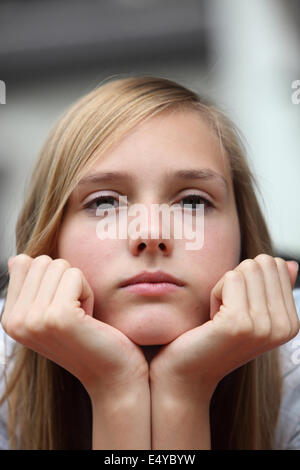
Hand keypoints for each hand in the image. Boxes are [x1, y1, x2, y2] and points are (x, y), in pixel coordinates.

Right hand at [1, 254, 148, 399]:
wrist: (112, 374)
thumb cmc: (87, 338)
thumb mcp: (50, 312)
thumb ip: (32, 286)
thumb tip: (16, 259)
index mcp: (10, 318)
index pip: (22, 262)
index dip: (51, 277)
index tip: (62, 306)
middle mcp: (15, 320)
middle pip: (42, 261)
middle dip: (66, 280)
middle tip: (75, 312)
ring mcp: (34, 319)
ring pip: (60, 266)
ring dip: (78, 286)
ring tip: (82, 316)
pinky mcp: (58, 317)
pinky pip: (75, 275)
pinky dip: (88, 292)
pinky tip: (89, 318)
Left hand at [149, 255, 299, 399]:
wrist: (189, 373)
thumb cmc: (214, 338)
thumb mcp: (249, 311)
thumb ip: (271, 288)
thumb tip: (289, 263)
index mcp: (291, 323)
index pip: (276, 265)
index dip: (249, 279)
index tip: (238, 308)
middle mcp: (284, 326)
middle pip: (262, 263)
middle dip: (238, 280)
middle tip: (227, 310)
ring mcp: (264, 326)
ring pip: (246, 269)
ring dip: (225, 287)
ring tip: (219, 316)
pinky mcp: (239, 323)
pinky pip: (230, 278)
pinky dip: (215, 292)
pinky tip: (212, 319)